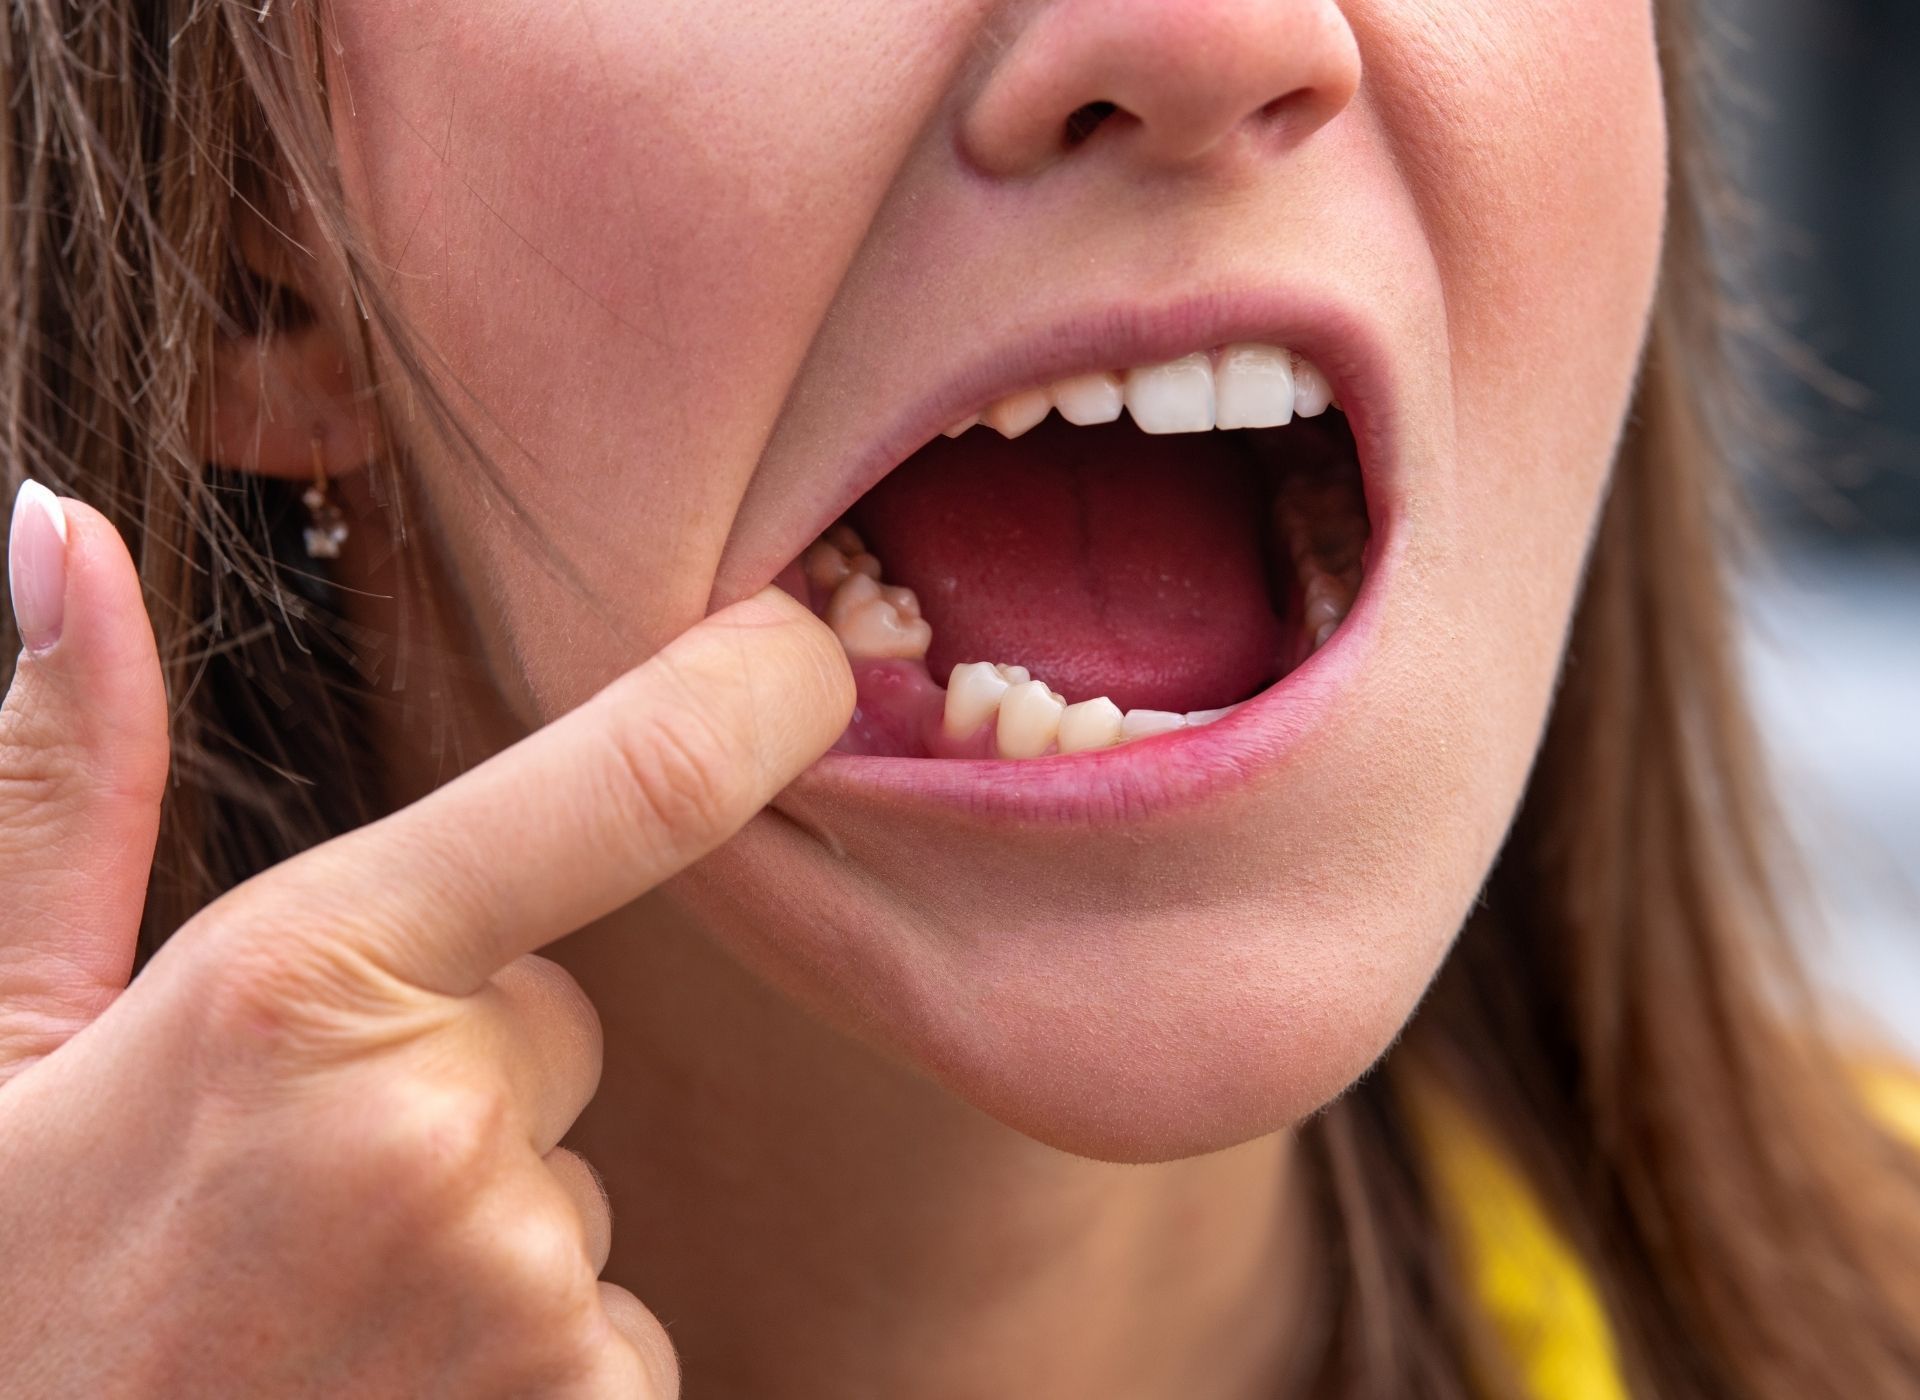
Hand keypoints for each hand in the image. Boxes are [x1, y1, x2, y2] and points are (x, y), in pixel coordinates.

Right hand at [0, 482, 852, 1397]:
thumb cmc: (6, 1283)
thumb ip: (65, 778)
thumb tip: (60, 526)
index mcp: (302, 983)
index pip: (631, 784)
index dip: (756, 696)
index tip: (807, 656)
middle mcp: (437, 1131)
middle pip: (562, 1019)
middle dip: (463, 1061)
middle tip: (291, 1169)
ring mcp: (523, 1299)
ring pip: (573, 1185)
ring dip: (478, 1219)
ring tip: (307, 1299)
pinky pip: (608, 1331)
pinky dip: (523, 1353)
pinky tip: (375, 1387)